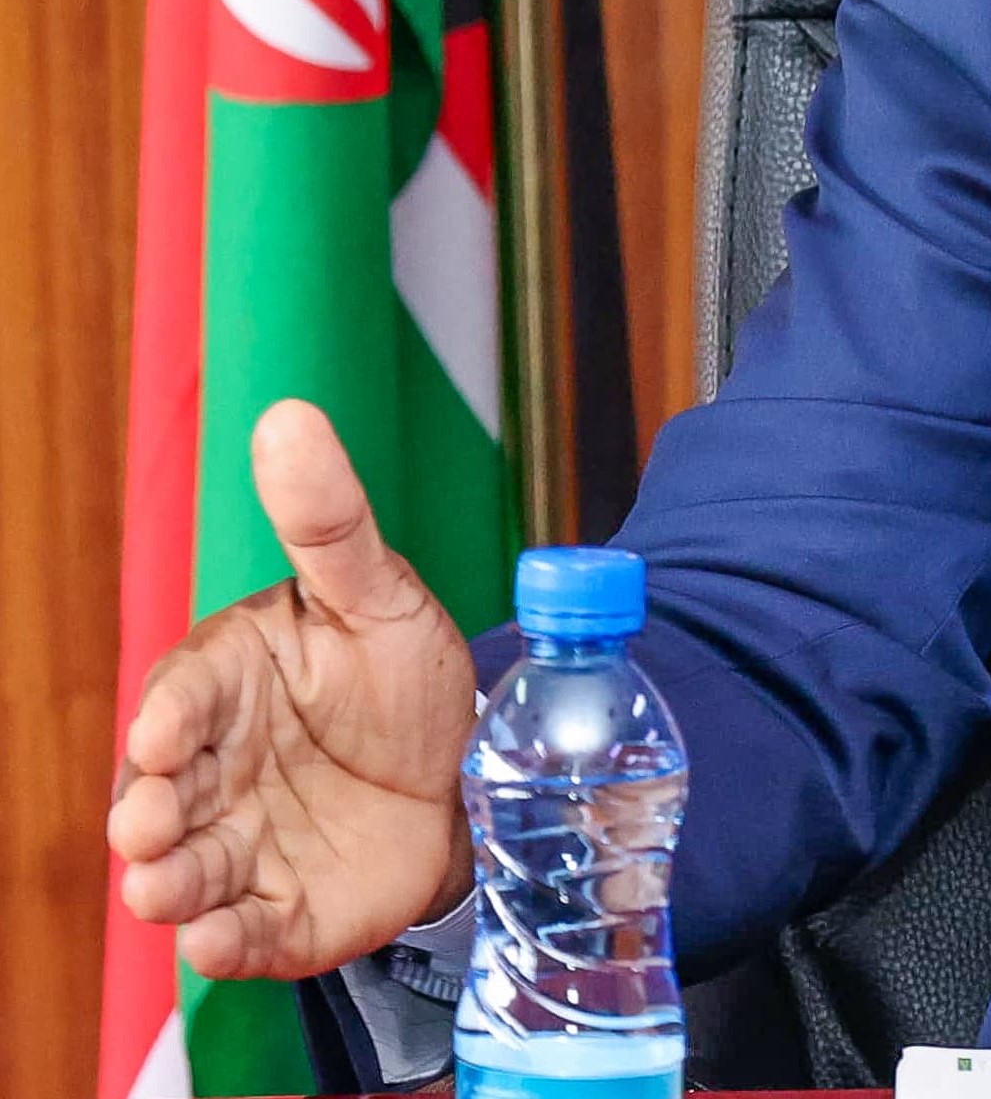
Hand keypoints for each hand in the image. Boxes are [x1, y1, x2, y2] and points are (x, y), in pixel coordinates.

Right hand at [108, 401, 478, 976]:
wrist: (470, 775)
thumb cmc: (405, 677)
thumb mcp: (378, 592)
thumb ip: (329, 520)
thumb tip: (287, 416)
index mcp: (229, 686)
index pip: (182, 697)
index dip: (171, 717)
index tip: (167, 731)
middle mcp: (215, 772)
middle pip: (163, 793)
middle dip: (150, 809)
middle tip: (151, 819)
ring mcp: (241, 845)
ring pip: (185, 869)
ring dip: (169, 882)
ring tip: (164, 887)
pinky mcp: (277, 912)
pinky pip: (239, 933)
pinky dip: (224, 943)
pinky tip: (217, 944)